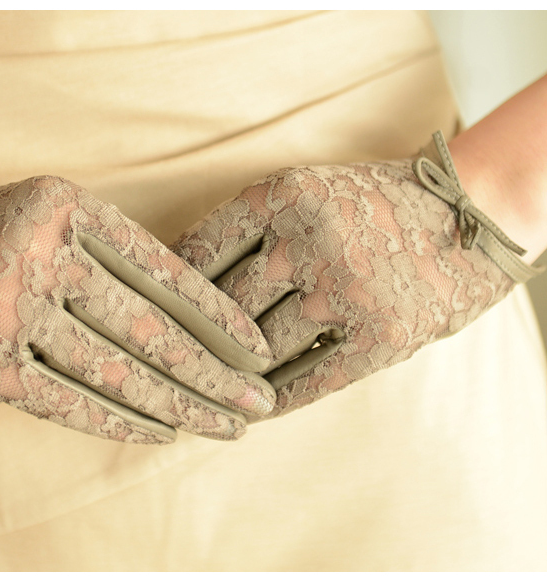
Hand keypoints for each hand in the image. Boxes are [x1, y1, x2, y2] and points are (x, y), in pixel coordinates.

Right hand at [0, 164, 275, 443]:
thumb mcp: (53, 211)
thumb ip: (113, 251)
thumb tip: (194, 315)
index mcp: (67, 207)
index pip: (163, 271)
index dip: (218, 316)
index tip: (257, 348)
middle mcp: (37, 254)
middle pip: (148, 328)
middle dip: (213, 373)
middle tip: (258, 403)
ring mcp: (5, 311)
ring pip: (113, 371)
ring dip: (177, 405)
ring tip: (222, 426)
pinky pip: (63, 399)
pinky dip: (118, 420)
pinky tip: (160, 433)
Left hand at [172, 132, 541, 416]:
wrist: (472, 212)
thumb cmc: (374, 201)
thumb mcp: (309, 188)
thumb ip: (252, 225)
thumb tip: (181, 278)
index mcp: (283, 194)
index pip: (199, 251)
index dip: (170, 291)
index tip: (154, 315)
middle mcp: (310, 241)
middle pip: (224, 308)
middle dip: (196, 341)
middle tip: (168, 366)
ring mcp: (346, 291)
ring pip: (261, 349)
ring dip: (233, 374)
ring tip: (208, 392)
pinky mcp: (380, 337)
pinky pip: (309, 380)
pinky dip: (275, 401)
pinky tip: (255, 411)